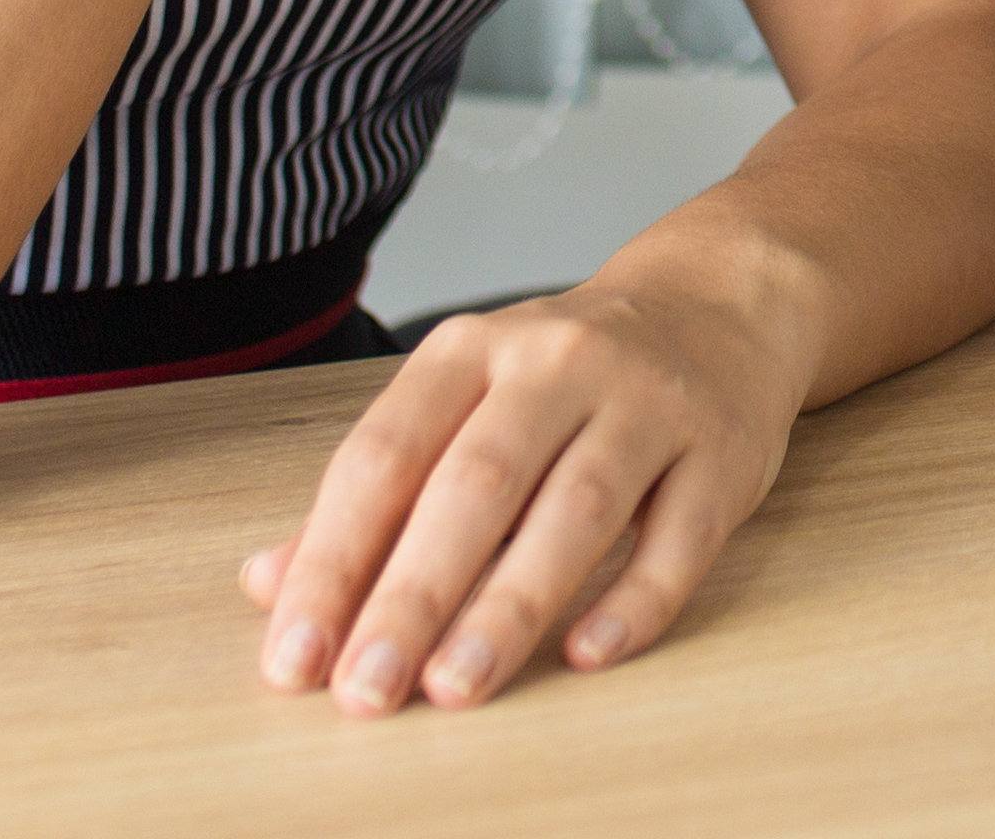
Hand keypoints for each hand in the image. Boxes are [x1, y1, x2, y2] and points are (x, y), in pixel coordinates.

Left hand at [243, 268, 809, 709]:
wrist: (718, 304)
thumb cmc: (564, 377)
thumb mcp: (461, 403)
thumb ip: (372, 495)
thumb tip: (269, 584)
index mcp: (470, 349)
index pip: (385, 455)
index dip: (333, 558)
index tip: (295, 655)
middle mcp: (558, 362)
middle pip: (477, 483)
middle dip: (413, 594)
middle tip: (365, 689)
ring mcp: (649, 403)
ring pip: (577, 507)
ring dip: (511, 605)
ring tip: (455, 687)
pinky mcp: (725, 452)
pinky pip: (680, 535)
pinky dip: (634, 600)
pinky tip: (587, 653)